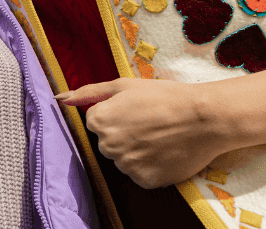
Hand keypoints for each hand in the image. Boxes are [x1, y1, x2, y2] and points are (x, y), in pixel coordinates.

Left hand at [60, 78, 227, 188]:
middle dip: (123, 133)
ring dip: (136, 151)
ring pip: (124, 159)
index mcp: (99, 121)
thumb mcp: (123, 85)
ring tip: (160, 137)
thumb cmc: (164, 96)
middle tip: (150, 123)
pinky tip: (165, 152)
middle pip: (108, 142)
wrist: (204, 118)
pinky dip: (150, 166)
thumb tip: (60, 99)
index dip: (117, 114)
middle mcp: (108, 146)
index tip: (136, 110)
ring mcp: (126, 166)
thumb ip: (88, 92)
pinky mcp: (145, 180)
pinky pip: (140, 174)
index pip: (96, 121)